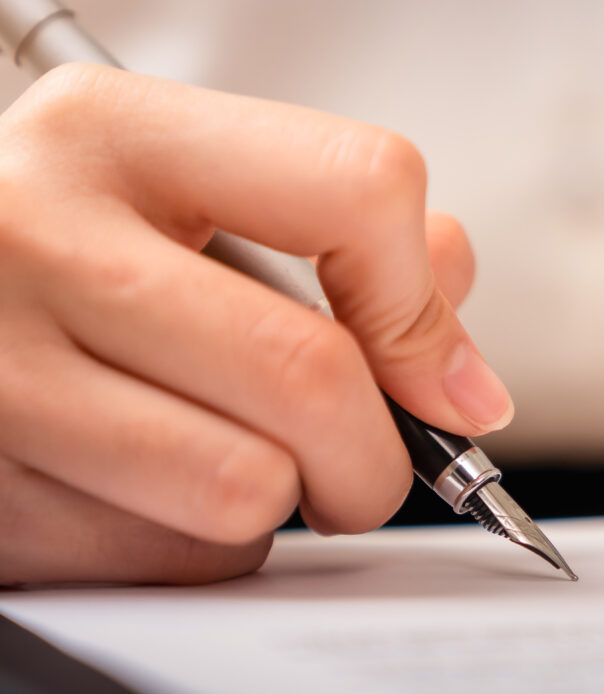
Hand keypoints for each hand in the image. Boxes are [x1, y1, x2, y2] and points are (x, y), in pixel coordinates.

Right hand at [0, 64, 510, 584]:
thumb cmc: (75, 243)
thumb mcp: (191, 187)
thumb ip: (343, 235)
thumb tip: (455, 365)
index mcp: (117, 136)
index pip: (357, 193)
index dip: (423, 308)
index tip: (445, 382)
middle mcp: (37, 237)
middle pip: (308, 374)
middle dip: (377, 455)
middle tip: (366, 463)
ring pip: (243, 491)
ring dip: (284, 502)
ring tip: (242, 455)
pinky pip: (167, 557)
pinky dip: (198, 543)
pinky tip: (154, 487)